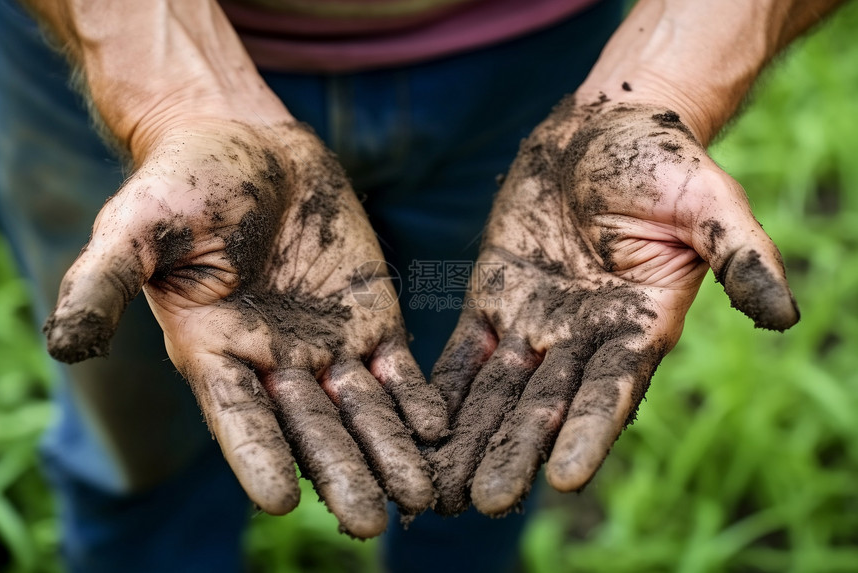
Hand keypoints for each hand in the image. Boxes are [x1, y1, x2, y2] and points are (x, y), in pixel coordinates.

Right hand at [44, 118, 445, 536]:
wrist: (248, 144)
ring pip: (362, 412)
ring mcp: (328, 346)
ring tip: (421, 494)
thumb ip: (103, 283)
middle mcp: (274, 363)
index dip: (256, 455)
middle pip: (311, 430)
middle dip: (341, 473)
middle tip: (368, 521)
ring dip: (391, 452)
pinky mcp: (371, 321)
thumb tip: (63, 343)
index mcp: (215, 354)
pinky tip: (439, 429)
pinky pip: (397, 370)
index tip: (279, 499)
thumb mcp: (136, 228)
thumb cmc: (185, 183)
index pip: (237, 416)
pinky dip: (416, 399)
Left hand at [429, 96, 798, 515]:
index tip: (562, 477)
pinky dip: (442, 389)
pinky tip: (417, 424)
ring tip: (439, 484)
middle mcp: (584, 337)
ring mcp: (535, 322)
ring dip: (470, 435)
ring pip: (498, 391)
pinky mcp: (494, 298)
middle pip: (546, 404)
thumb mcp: (708, 201)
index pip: (611, 389)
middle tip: (485, 500)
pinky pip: (464, 351)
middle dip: (516, 450)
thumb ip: (739, 255)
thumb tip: (785, 315)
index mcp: (639, 325)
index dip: (587, 431)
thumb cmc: (662, 157)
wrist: (602, 126)